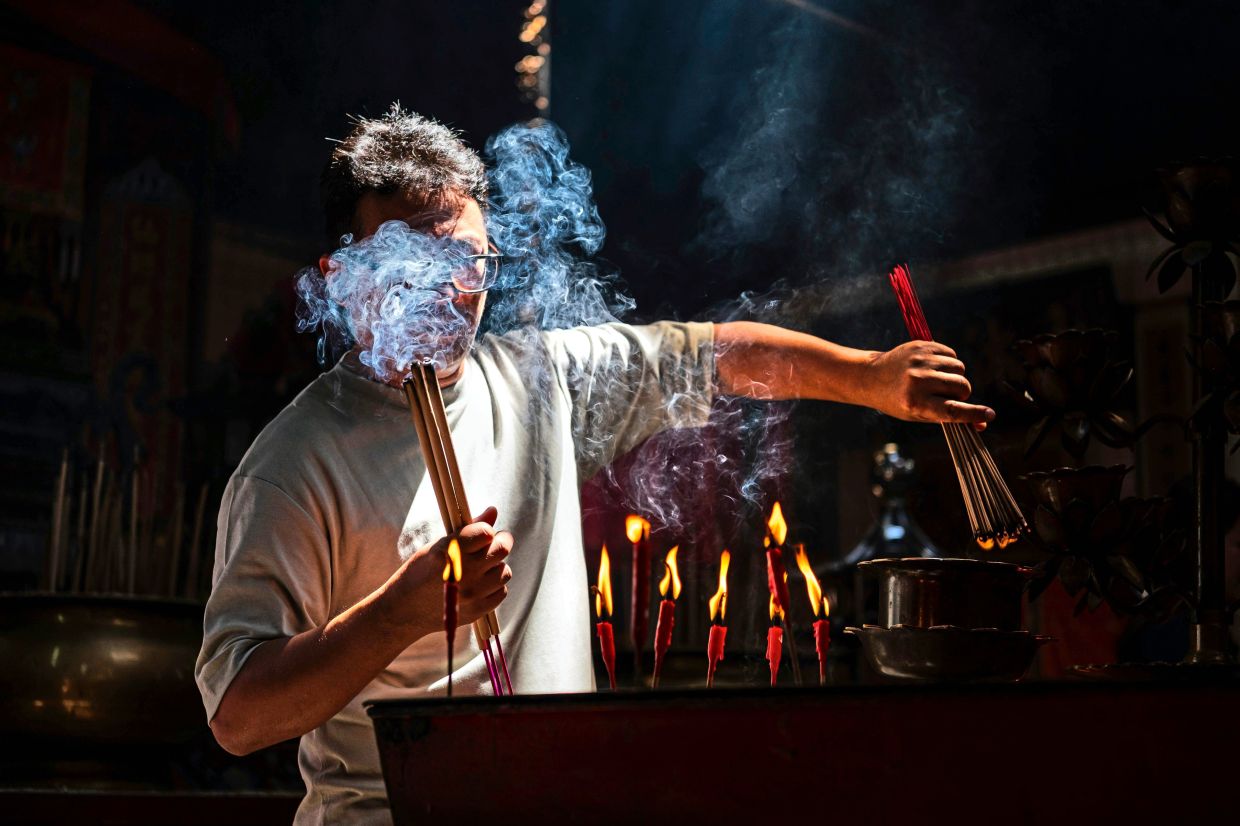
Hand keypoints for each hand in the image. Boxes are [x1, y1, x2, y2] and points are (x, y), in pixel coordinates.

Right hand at [389, 506, 512, 633]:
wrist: (404, 611)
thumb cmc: (420, 572)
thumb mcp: (438, 546)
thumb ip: (469, 529)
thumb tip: (493, 511)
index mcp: (449, 551)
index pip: (486, 532)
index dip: (488, 530)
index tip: (484, 533)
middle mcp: (463, 572)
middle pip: (501, 549)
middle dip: (502, 542)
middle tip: (495, 543)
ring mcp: (471, 594)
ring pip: (504, 571)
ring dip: (497, 567)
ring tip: (482, 568)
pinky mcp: (476, 610)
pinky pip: (501, 592)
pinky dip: (494, 587)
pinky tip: (480, 585)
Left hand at [865, 341, 994, 428]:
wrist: (871, 377)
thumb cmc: (898, 401)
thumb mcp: (919, 414)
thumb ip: (950, 418)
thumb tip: (982, 423)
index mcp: (915, 402)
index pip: (952, 410)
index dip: (974, 414)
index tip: (990, 415)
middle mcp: (918, 381)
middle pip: (962, 387)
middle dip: (962, 393)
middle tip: (946, 395)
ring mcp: (920, 361)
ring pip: (960, 369)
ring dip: (955, 377)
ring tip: (938, 381)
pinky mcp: (922, 346)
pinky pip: (952, 355)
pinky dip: (948, 363)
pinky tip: (934, 368)